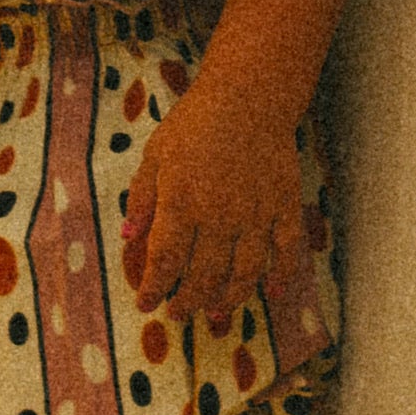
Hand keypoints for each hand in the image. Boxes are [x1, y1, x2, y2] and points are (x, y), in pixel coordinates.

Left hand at [119, 51, 321, 328]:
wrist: (248, 97)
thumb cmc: (194, 122)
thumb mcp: (155, 154)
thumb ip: (142, 197)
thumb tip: (128, 239)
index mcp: (182, 203)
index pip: (165, 259)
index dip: (154, 287)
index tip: (145, 303)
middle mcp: (219, 218)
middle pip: (203, 275)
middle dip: (187, 301)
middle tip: (177, 315)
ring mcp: (256, 216)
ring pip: (244, 273)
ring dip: (229, 300)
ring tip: (216, 316)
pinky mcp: (285, 207)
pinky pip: (287, 251)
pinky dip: (283, 276)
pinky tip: (275, 295)